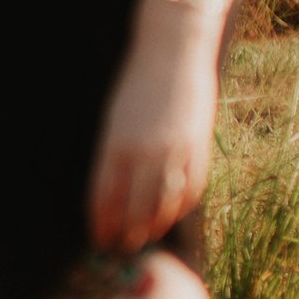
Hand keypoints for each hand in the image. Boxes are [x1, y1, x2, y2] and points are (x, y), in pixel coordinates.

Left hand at [89, 22, 221, 251]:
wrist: (172, 53)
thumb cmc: (135, 85)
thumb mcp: (113, 120)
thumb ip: (111, 157)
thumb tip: (110, 196)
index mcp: (115, 146)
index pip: (104, 199)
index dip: (101, 225)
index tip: (99, 238)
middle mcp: (144, 154)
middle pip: (134, 210)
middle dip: (126, 234)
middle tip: (121, 246)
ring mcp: (175, 153)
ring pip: (164, 206)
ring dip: (153, 227)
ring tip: (144, 237)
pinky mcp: (199, 148)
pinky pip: (190, 191)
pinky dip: (179, 208)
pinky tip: (170, 215)